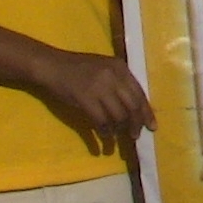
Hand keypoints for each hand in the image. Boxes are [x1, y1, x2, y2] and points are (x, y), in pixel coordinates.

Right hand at [34, 50, 155, 140]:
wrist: (50, 65)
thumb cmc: (77, 68)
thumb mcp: (105, 69)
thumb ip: (120, 83)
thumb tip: (135, 109)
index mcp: (121, 68)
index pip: (140, 94)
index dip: (146, 113)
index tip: (152, 127)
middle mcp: (113, 76)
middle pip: (132, 106)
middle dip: (136, 124)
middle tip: (135, 136)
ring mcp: (99, 87)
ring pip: (118, 115)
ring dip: (119, 129)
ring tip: (117, 136)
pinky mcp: (84, 98)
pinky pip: (101, 120)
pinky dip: (105, 131)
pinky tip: (104, 136)